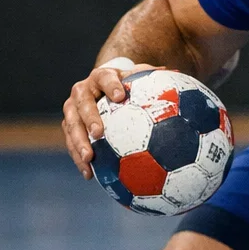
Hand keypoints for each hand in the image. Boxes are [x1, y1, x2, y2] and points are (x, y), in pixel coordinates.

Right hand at [61, 61, 160, 178]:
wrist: (104, 86)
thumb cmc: (128, 84)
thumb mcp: (140, 77)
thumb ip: (155, 78)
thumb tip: (178, 75)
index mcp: (101, 76)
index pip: (105, 77)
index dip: (111, 85)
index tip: (120, 96)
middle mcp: (82, 91)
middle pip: (82, 104)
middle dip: (89, 118)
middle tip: (98, 133)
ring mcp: (72, 109)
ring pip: (72, 126)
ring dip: (78, 143)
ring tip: (89, 159)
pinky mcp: (70, 126)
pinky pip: (71, 142)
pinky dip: (78, 158)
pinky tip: (89, 174)